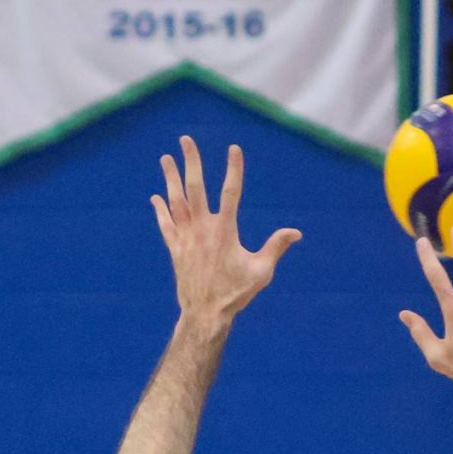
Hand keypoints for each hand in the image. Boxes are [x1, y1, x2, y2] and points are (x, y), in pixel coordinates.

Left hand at [150, 136, 300, 330]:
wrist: (205, 313)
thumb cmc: (236, 293)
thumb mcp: (262, 271)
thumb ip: (276, 247)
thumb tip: (296, 232)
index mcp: (225, 231)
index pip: (231, 192)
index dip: (234, 168)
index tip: (234, 148)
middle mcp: (202, 229)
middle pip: (195, 187)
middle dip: (191, 162)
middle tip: (185, 140)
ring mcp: (186, 238)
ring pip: (176, 201)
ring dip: (170, 178)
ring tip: (165, 158)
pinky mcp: (175, 249)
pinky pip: (166, 224)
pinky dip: (160, 209)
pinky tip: (156, 196)